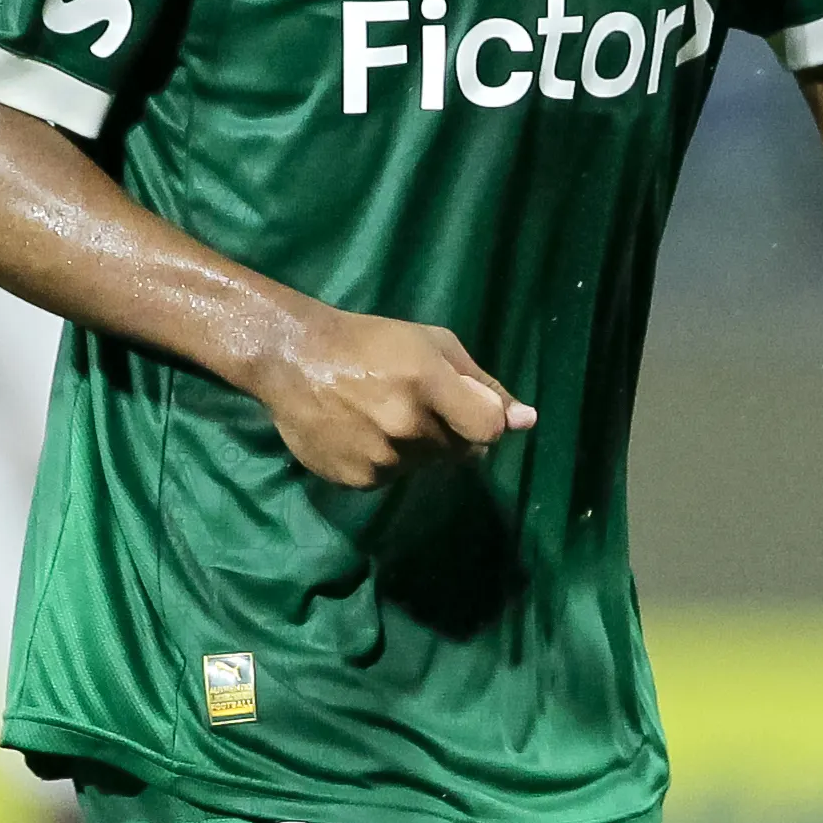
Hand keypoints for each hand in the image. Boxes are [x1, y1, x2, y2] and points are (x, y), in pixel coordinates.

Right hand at [249, 303, 534, 489]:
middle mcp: (406, 426)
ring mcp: (379, 458)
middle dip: (451, 432)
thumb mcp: (433, 344)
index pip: (488, 429)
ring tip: (384, 416)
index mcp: (427, 382)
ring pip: (426, 467)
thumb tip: (527, 421)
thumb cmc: (371, 342)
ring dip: (418, 448)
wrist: (294, 359)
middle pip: (460, 451)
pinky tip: (364, 432)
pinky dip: (387, 461)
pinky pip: (392, 479)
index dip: (486, 422)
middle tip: (418, 405)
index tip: (469, 411)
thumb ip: (483, 384)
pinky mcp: (357, 481)